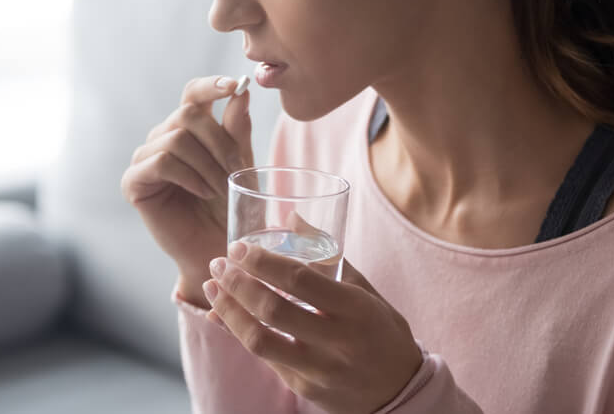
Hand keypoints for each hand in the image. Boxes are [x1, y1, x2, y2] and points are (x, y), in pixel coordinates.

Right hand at [120, 75, 253, 298]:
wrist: (219, 248)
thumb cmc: (231, 207)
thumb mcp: (241, 163)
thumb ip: (237, 129)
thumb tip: (240, 91)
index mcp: (189, 128)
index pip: (193, 93)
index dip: (211, 86)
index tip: (235, 85)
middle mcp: (163, 137)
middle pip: (188, 114)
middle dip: (219, 141)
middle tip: (235, 170)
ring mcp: (145, 158)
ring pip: (176, 138)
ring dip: (207, 164)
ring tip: (220, 188)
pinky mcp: (134, 182)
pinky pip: (161, 162)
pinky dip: (189, 176)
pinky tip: (203, 193)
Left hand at [202, 242, 423, 413]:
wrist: (400, 394)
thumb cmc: (382, 332)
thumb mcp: (366, 292)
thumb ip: (328, 257)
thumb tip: (292, 218)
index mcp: (356, 309)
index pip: (301, 280)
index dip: (264, 262)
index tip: (239, 247)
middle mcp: (337, 342)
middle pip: (274, 311)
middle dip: (238, 284)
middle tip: (219, 263)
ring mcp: (318, 370)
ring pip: (260, 341)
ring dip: (229, 310)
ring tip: (212, 287)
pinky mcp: (303, 388)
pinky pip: (262, 358)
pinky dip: (236, 333)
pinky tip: (221, 314)